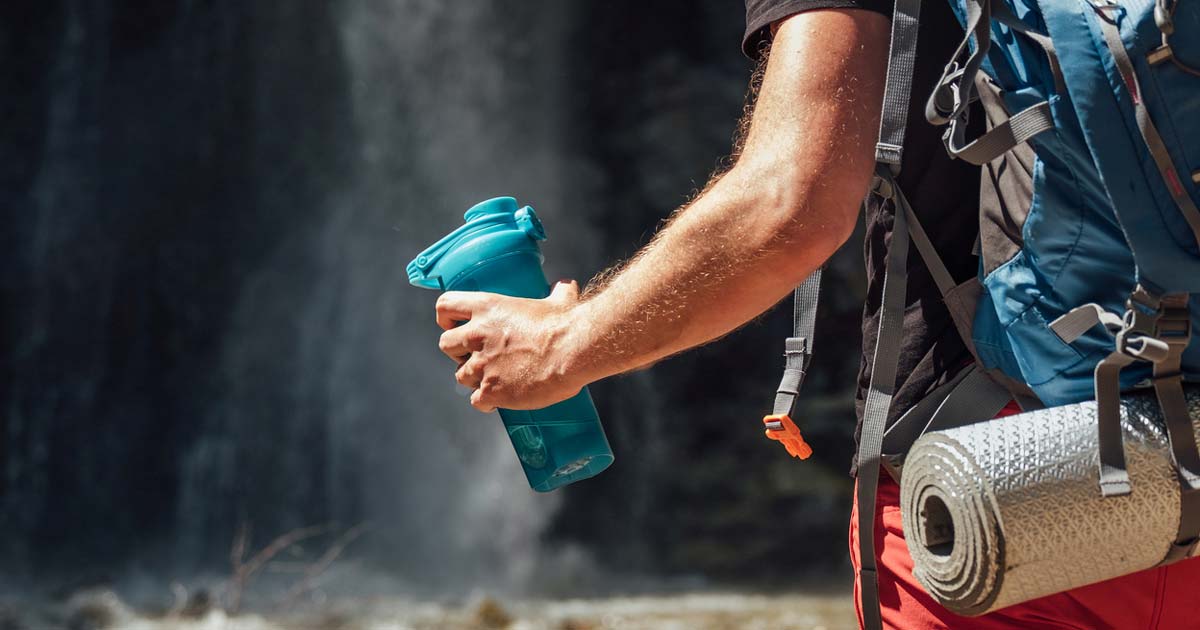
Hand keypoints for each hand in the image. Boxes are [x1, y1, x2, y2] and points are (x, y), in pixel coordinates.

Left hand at [435, 280, 589, 412]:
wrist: (572, 351)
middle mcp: (477, 335)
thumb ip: (557, 293)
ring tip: (496, 379)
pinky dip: (487, 402)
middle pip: (446, 345)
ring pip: (460, 376)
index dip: (447, 318)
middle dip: (459, 352)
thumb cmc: (565, 325)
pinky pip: (476, 401)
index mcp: (487, 308)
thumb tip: (566, 286)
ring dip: (475, 379)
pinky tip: (501, 399)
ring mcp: (481, 365)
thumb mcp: (559, 302)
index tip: (455, 325)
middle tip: (478, 356)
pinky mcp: (491, 391)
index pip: (445, 306)